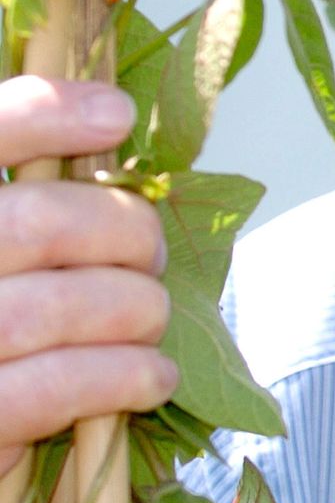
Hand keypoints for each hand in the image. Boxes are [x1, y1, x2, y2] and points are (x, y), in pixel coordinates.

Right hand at [0, 76, 173, 481]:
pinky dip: (121, 377)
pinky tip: (151, 377)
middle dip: (120, 232)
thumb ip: (36, 194)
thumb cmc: (6, 312)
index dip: (42, 115)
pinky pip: (54, 387)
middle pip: (31, 225)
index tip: (117, 115)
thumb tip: (112, 122)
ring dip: (133, 308)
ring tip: (151, 317)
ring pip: (53, 306)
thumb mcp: (13, 241)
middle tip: (150, 251)